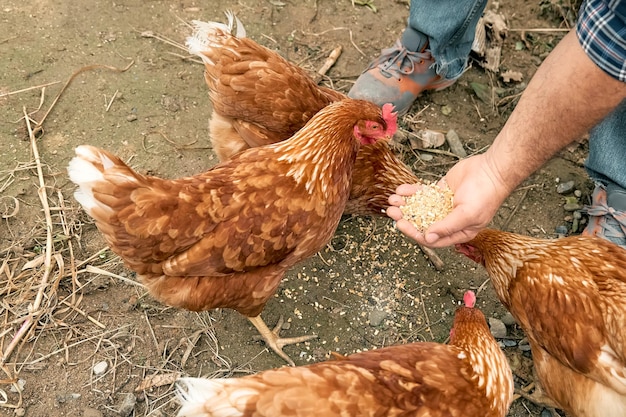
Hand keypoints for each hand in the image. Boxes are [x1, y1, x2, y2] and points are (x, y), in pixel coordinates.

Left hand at [387, 153, 510, 247]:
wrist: (492, 170)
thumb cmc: (486, 195)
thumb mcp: (467, 215)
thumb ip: (447, 227)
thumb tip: (428, 238)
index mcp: (458, 231)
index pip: (432, 238)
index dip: (415, 233)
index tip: (401, 225)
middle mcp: (449, 220)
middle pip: (422, 223)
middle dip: (406, 218)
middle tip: (392, 212)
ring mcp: (444, 205)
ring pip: (420, 207)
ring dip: (405, 205)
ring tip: (392, 200)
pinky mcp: (441, 191)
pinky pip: (423, 193)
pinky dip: (412, 192)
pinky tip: (401, 190)